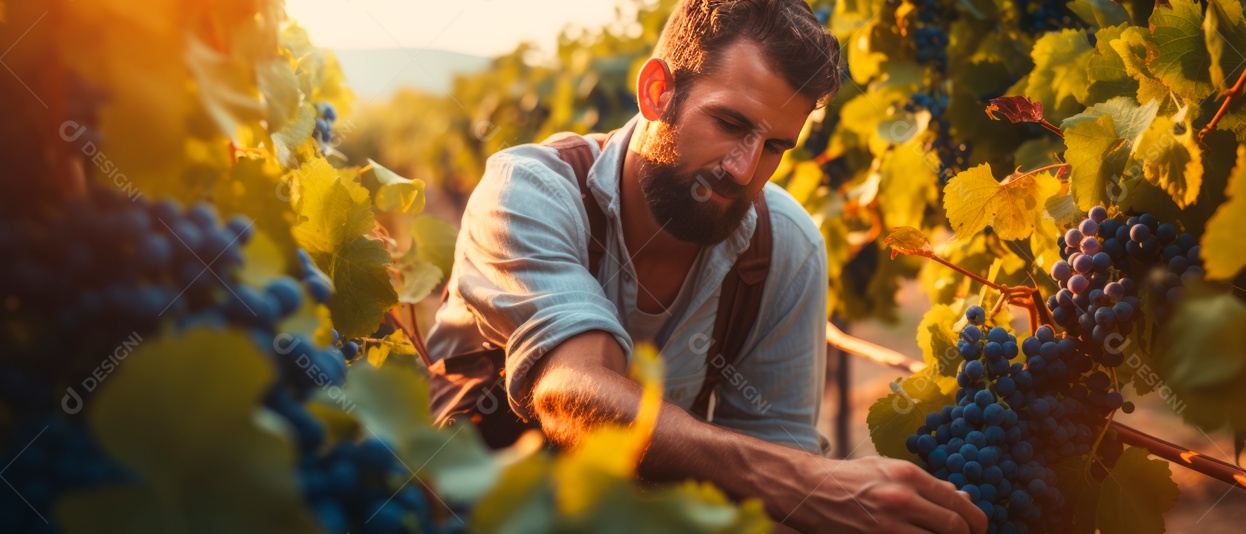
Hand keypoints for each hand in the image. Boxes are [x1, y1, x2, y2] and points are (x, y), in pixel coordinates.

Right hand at [769, 455, 986, 533]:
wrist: (808, 490)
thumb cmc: (851, 479)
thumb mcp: (889, 470)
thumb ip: (927, 485)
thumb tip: (962, 498)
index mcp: (909, 475)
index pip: (959, 506)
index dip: (975, 522)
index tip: (977, 529)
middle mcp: (901, 498)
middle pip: (954, 528)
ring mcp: (887, 524)